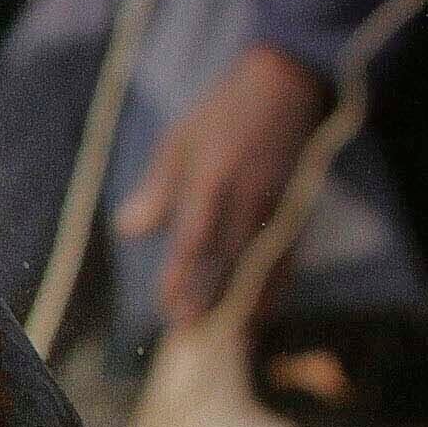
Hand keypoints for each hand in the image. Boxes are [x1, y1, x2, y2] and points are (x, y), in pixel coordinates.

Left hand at [116, 44, 325, 329]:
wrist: (286, 82)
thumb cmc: (223, 111)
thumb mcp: (180, 141)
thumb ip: (156, 189)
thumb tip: (129, 230)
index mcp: (213, 180)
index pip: (195, 241)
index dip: (183, 279)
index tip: (169, 310)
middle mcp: (248, 198)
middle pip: (229, 263)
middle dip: (212, 304)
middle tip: (192, 341)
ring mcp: (277, 205)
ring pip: (262, 267)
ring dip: (245, 306)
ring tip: (230, 343)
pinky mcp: (298, 208)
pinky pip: (287, 259)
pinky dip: (274, 290)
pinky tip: (262, 315)